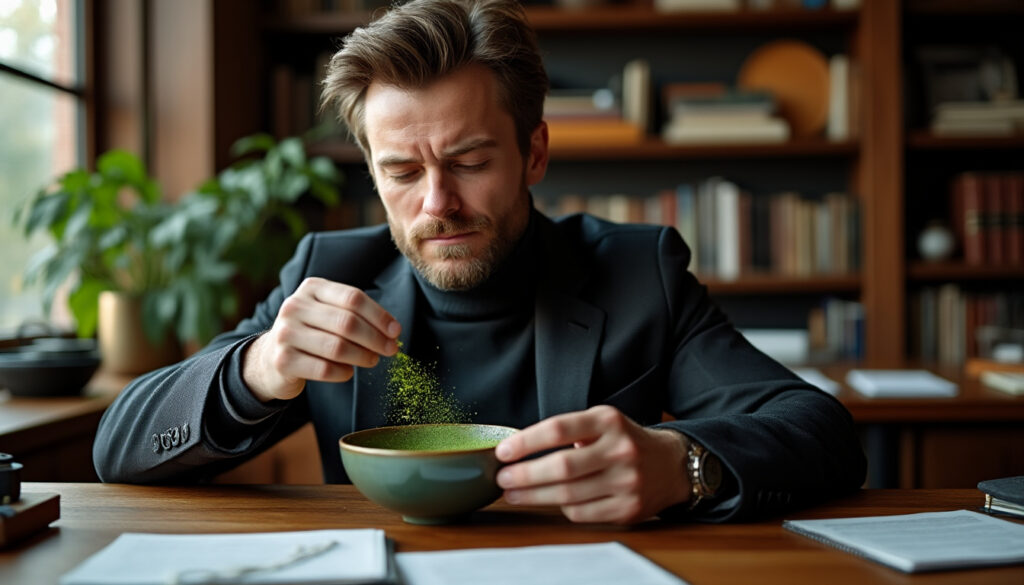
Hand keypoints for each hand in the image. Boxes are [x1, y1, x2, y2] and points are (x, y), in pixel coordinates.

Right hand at [243, 277, 400, 401]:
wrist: (271, 357)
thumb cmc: (312, 333)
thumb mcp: (328, 313)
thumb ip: (357, 315)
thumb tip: (392, 331)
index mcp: (312, 288)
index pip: (353, 298)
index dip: (379, 315)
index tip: (396, 331)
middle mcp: (295, 306)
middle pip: (347, 322)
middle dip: (375, 339)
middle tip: (390, 350)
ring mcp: (286, 333)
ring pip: (337, 347)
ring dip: (362, 356)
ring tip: (372, 360)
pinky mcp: (283, 360)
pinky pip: (324, 369)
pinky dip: (344, 372)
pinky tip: (348, 372)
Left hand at [494, 405, 689, 523]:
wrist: (671, 465)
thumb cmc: (623, 441)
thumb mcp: (601, 422)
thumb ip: (568, 430)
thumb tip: (518, 449)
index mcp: (608, 421)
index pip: (559, 429)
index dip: (526, 442)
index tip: (502, 452)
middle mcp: (620, 449)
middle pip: (561, 467)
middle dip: (524, 475)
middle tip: (502, 479)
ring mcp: (626, 481)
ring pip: (567, 495)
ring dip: (533, 496)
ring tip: (514, 494)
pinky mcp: (628, 508)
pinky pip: (581, 513)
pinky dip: (561, 508)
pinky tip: (550, 501)